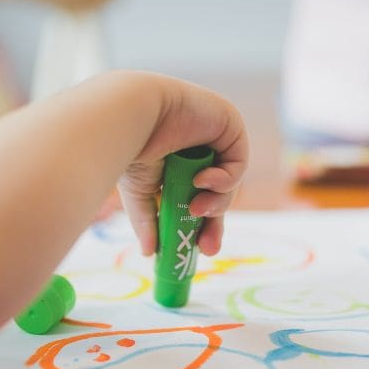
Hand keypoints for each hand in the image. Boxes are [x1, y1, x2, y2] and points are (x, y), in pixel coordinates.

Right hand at [117, 75, 247, 256]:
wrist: (132, 115)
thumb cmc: (130, 147)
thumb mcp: (140, 194)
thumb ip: (148, 222)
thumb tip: (149, 253)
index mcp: (178, 162)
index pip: (198, 197)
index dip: (201, 224)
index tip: (199, 250)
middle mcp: (198, 148)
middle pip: (218, 194)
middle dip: (214, 223)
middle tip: (207, 248)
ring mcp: (215, 136)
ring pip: (229, 183)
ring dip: (217, 202)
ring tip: (196, 209)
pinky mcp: (230, 125)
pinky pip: (238, 164)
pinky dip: (224, 179)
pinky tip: (204, 180)